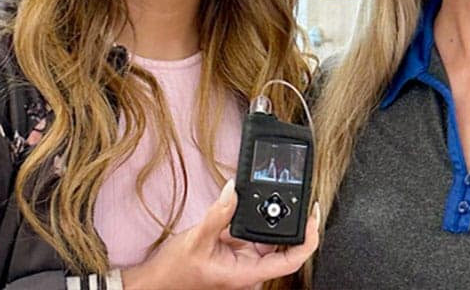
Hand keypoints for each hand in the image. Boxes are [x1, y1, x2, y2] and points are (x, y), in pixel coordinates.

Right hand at [121, 179, 319, 289]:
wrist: (157, 282)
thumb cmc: (175, 273)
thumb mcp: (196, 241)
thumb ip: (217, 215)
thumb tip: (233, 190)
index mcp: (247, 273)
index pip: (291, 260)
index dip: (307, 239)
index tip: (312, 215)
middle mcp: (249, 267)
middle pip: (283, 244)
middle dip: (291, 219)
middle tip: (297, 193)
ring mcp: (242, 258)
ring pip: (266, 236)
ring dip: (271, 215)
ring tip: (275, 191)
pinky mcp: (233, 249)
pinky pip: (249, 230)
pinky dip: (253, 214)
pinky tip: (251, 199)